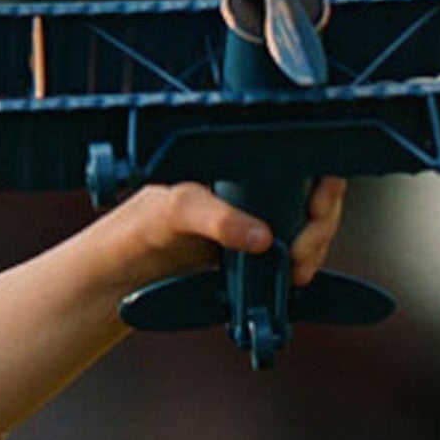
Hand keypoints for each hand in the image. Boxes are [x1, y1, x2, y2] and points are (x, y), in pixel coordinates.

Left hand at [109, 174, 346, 283]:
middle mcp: (253, 189)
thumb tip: (262, 236)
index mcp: (240, 162)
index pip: (302, 158)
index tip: (317, 210)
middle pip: (316, 197)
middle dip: (321, 227)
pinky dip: (298, 270)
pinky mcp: (252, 257)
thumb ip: (216, 219)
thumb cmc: (135, 228)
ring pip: (309, 230)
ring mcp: (256, 222)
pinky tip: (289, 280)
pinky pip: (291, 259)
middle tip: (301, 257)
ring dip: (313, 252)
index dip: (322, 183)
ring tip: (295, 273)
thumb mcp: (174, 211)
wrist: (117, 278)